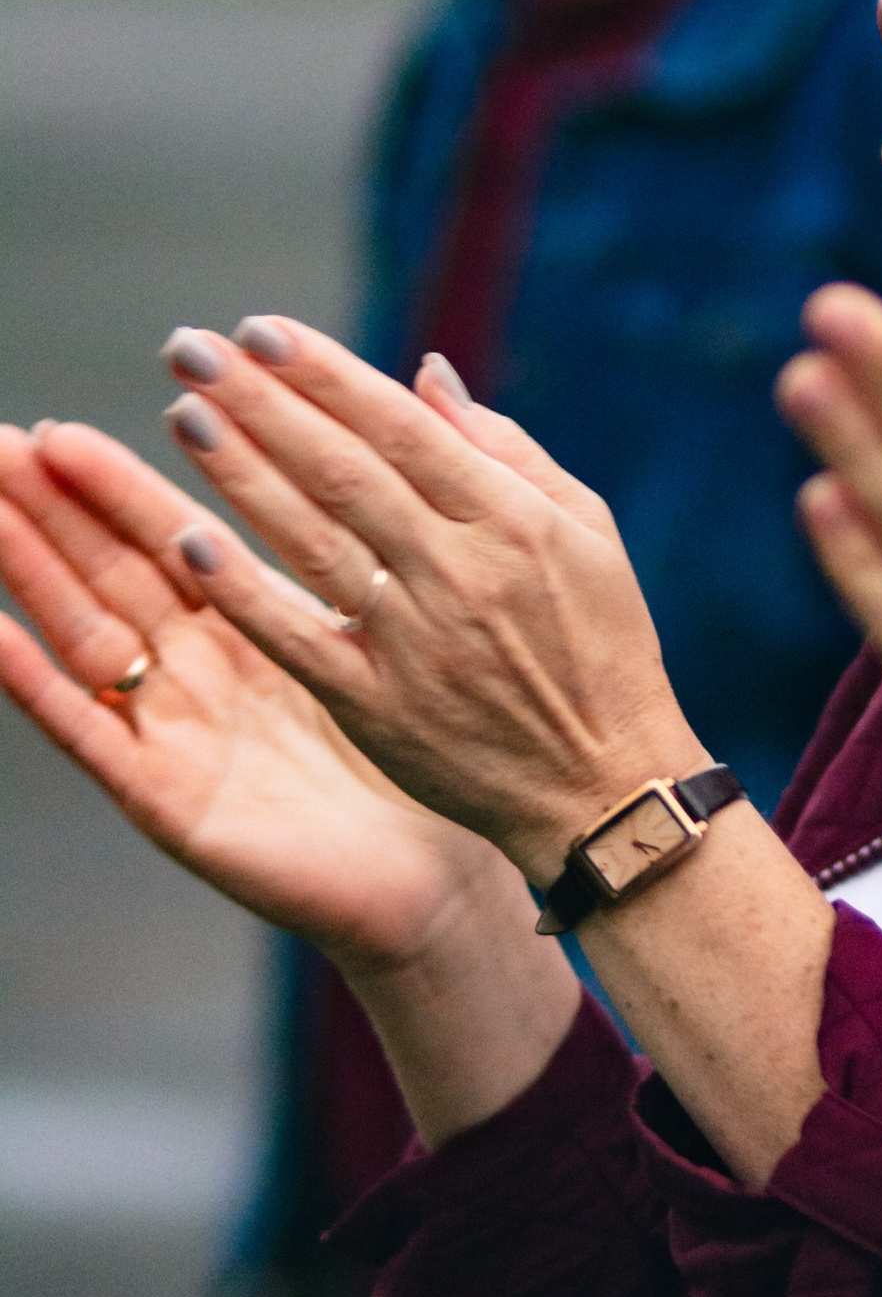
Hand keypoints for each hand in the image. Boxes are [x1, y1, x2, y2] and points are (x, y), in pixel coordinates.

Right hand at [0, 421, 512, 975]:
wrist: (427, 879)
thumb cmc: (418, 759)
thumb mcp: (389, 636)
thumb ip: (367, 539)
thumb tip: (401, 416)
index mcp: (249, 628)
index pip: (171, 537)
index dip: (118, 484)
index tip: (58, 429)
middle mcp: (196, 672)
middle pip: (109, 573)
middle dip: (51, 506)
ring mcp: (173, 732)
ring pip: (85, 632)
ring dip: (29, 569)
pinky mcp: (165, 798)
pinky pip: (92, 734)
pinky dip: (38, 684)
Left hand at [147, 317, 697, 878]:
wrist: (600, 783)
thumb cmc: (601, 645)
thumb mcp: (587, 530)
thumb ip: (504, 448)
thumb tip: (424, 373)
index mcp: (510, 518)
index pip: (399, 427)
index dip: (325, 375)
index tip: (260, 330)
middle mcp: (457, 570)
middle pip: (340, 469)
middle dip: (260, 402)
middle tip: (188, 348)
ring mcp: (412, 639)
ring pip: (309, 539)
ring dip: (239, 472)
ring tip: (183, 413)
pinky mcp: (375, 705)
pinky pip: (296, 637)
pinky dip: (243, 590)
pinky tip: (189, 541)